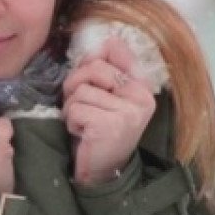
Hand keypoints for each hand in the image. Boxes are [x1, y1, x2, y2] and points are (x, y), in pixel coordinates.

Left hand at [63, 36, 155, 185]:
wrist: (102, 173)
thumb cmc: (97, 131)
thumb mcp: (105, 97)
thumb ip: (103, 70)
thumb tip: (102, 42)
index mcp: (142, 87)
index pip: (115, 48)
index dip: (91, 60)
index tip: (88, 81)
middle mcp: (141, 97)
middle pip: (94, 67)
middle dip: (75, 85)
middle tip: (79, 106)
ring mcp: (127, 112)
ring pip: (81, 90)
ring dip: (72, 108)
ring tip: (83, 124)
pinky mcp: (110, 125)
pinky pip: (76, 109)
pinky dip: (71, 122)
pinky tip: (83, 135)